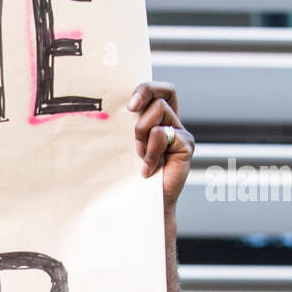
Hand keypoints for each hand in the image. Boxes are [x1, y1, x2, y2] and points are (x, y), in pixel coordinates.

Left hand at [128, 81, 193, 207]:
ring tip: (138, 154)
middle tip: (130, 109)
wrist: (145, 203)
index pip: (159, 90)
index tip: (129, 103)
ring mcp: (181, 133)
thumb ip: (125, 127)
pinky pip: (163, 134)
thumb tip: (105, 109)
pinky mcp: (186, 145)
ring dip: (141, 130)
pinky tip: (146, 169)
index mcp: (157, 119)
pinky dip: (150, 152)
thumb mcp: (124, 145)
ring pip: (159, 111)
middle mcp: (172, 122)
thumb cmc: (130, 175)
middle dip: (145, 94)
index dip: (146, 88)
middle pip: (164, 91)